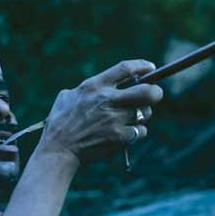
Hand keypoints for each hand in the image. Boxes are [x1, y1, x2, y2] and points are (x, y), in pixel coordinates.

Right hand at [37, 59, 162, 162]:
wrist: (58, 149)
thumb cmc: (59, 123)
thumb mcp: (67, 97)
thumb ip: (87, 89)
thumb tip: (101, 85)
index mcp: (94, 86)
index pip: (125, 69)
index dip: (141, 66)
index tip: (150, 67)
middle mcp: (107, 100)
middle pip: (147, 91)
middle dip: (155, 92)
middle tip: (154, 94)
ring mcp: (115, 119)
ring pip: (145, 113)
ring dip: (143, 114)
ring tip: (132, 118)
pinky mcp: (119, 137)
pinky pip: (140, 131)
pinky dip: (137, 132)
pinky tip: (127, 134)